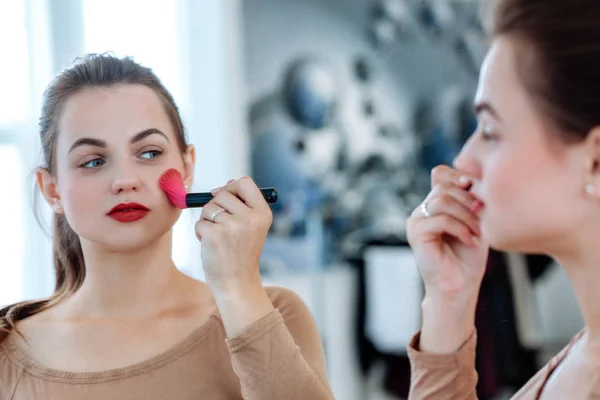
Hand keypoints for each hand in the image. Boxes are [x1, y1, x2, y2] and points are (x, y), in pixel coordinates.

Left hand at [195, 176, 272, 293]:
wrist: (237, 282)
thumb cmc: (241, 252)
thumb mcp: (252, 226)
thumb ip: (243, 204)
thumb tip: (228, 183)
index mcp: (262, 213)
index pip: (245, 183)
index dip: (231, 187)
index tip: (225, 198)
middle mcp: (250, 218)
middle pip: (223, 194)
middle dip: (216, 206)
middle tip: (221, 224)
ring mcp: (232, 227)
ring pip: (208, 208)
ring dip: (207, 220)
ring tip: (217, 236)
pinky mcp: (214, 236)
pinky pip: (199, 223)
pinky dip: (200, 233)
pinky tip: (211, 245)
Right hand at [407, 165, 488, 299]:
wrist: (460, 286)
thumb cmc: (469, 257)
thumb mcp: (476, 220)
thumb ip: (471, 199)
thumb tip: (470, 178)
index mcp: (435, 203)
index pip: (441, 173)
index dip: (459, 176)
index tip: (477, 189)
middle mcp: (423, 208)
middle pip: (444, 185)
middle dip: (468, 199)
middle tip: (483, 217)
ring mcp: (416, 219)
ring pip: (442, 200)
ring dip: (466, 216)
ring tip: (477, 232)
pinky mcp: (415, 232)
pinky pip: (440, 219)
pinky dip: (460, 229)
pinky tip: (471, 241)